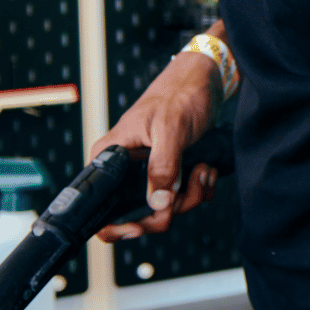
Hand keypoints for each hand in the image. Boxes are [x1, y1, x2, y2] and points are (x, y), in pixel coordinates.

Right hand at [92, 50, 222, 240]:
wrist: (203, 81)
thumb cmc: (178, 94)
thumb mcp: (169, 130)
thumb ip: (162, 167)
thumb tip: (157, 203)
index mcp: (111, 158)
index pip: (104, 206)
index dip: (123, 225)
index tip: (141, 227)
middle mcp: (125, 171)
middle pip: (142, 215)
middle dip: (174, 205)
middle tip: (194, 178)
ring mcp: (148, 175)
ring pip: (167, 209)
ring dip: (192, 194)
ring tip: (203, 168)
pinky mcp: (169, 175)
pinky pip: (182, 200)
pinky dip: (199, 189)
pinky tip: (205, 168)